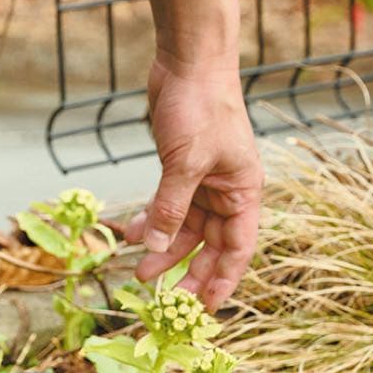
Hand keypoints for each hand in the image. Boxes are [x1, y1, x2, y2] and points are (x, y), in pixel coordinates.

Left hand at [124, 52, 262, 311]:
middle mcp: (226, 190)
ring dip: (163, 247)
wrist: (187, 63)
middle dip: (187, 270)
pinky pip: (166, 205)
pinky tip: (130, 235)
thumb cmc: (200, 107)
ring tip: (139, 270)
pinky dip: (150, 220)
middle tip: (164, 297)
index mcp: (242, 192)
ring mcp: (202, 180)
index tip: (207, 309)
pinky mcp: (179, 168)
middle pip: (209, 243)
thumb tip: (155, 247)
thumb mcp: (185, 163)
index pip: (237, 249)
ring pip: (184, 227)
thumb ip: (171, 207)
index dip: (223, 280)